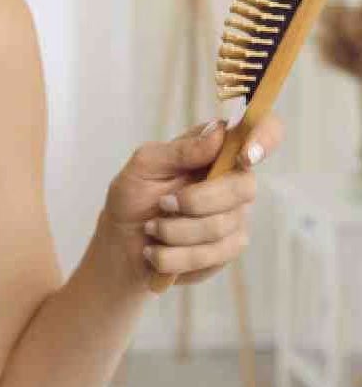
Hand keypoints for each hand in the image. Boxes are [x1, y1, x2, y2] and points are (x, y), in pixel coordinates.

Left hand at [101, 112, 285, 290]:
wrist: (121, 244)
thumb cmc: (133, 196)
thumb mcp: (145, 165)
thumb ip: (180, 150)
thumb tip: (218, 132)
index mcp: (215, 149)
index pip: (261, 132)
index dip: (264, 138)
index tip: (245, 156)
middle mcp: (233, 179)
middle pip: (244, 187)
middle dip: (196, 201)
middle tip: (163, 203)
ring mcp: (235, 215)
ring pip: (222, 225)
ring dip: (174, 230)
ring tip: (151, 228)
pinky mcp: (229, 248)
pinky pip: (211, 254)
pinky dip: (173, 254)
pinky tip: (155, 251)